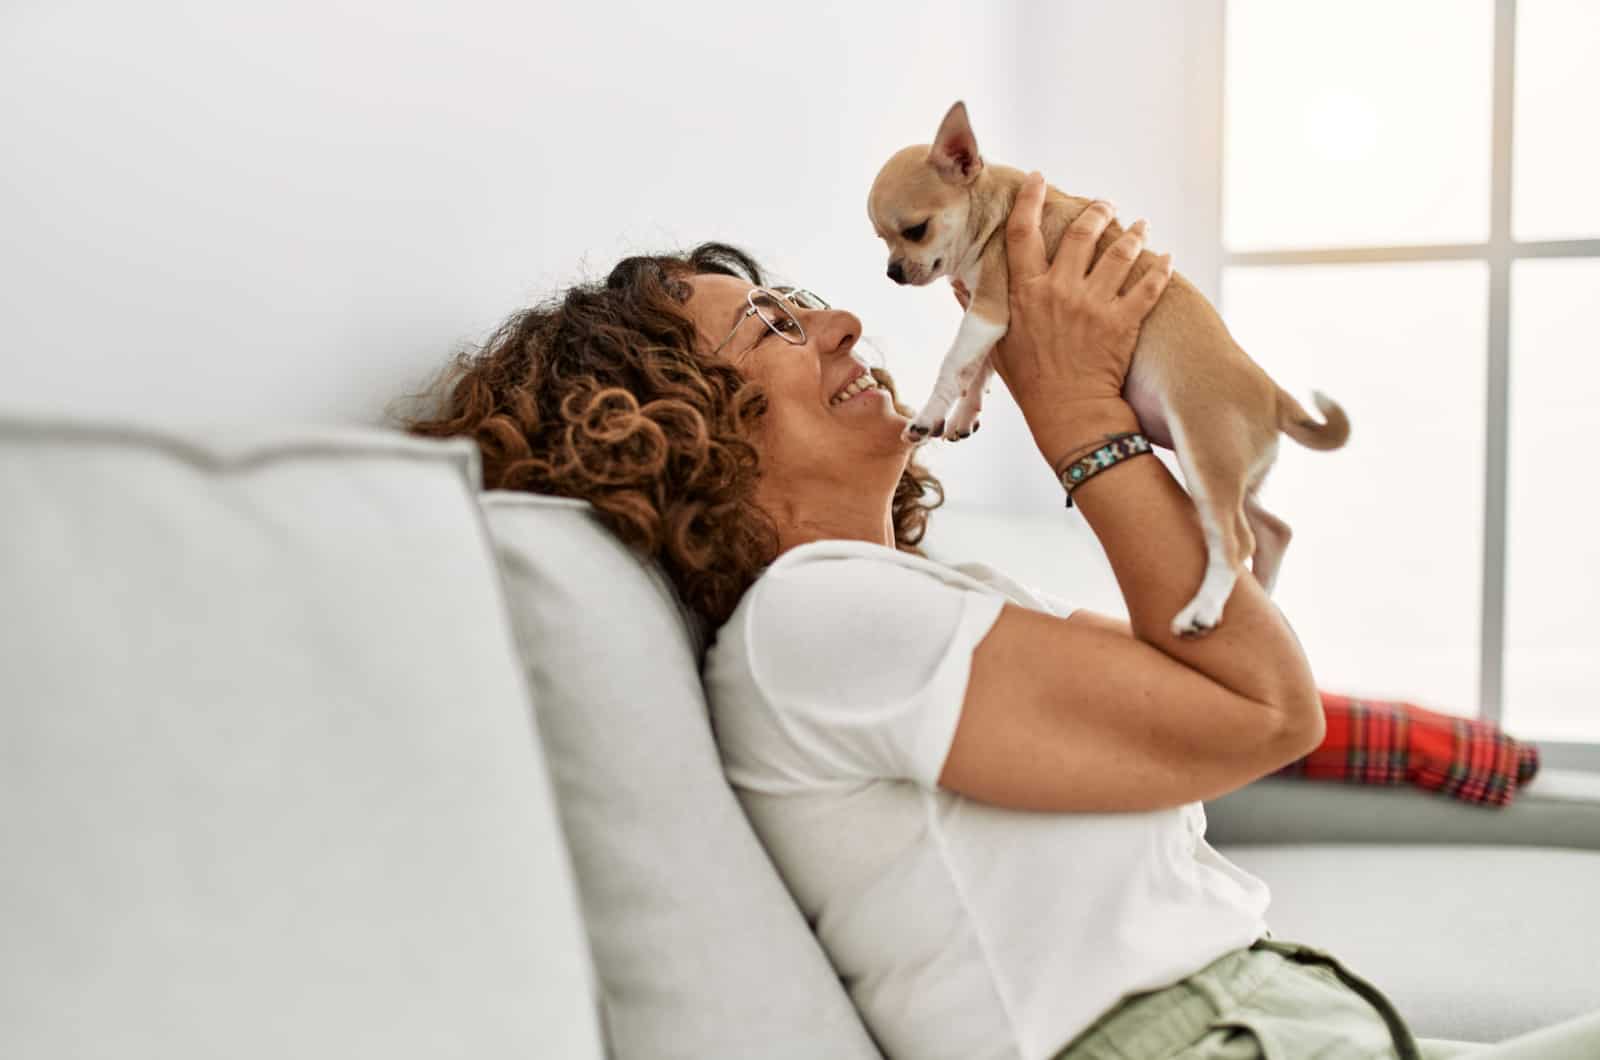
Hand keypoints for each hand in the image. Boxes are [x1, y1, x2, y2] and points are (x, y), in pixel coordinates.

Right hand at [964, 172, 1171, 417]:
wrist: (1069, 414)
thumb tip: (957, 287)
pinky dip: (1160, 268)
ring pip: (1119, 252)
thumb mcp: (997, 345)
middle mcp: (1060, 291)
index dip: (1030, 200)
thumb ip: (978, 310)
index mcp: (1026, 293)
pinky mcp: (1123, 321)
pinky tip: (1166, 258)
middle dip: (1095, 211)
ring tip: (1139, 225)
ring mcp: (1094, 305)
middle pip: (1080, 233)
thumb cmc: (1030, 383)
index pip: (1023, 233)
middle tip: (1104, 204)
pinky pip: (1148, 285)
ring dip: (1132, 233)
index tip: (1038, 179)